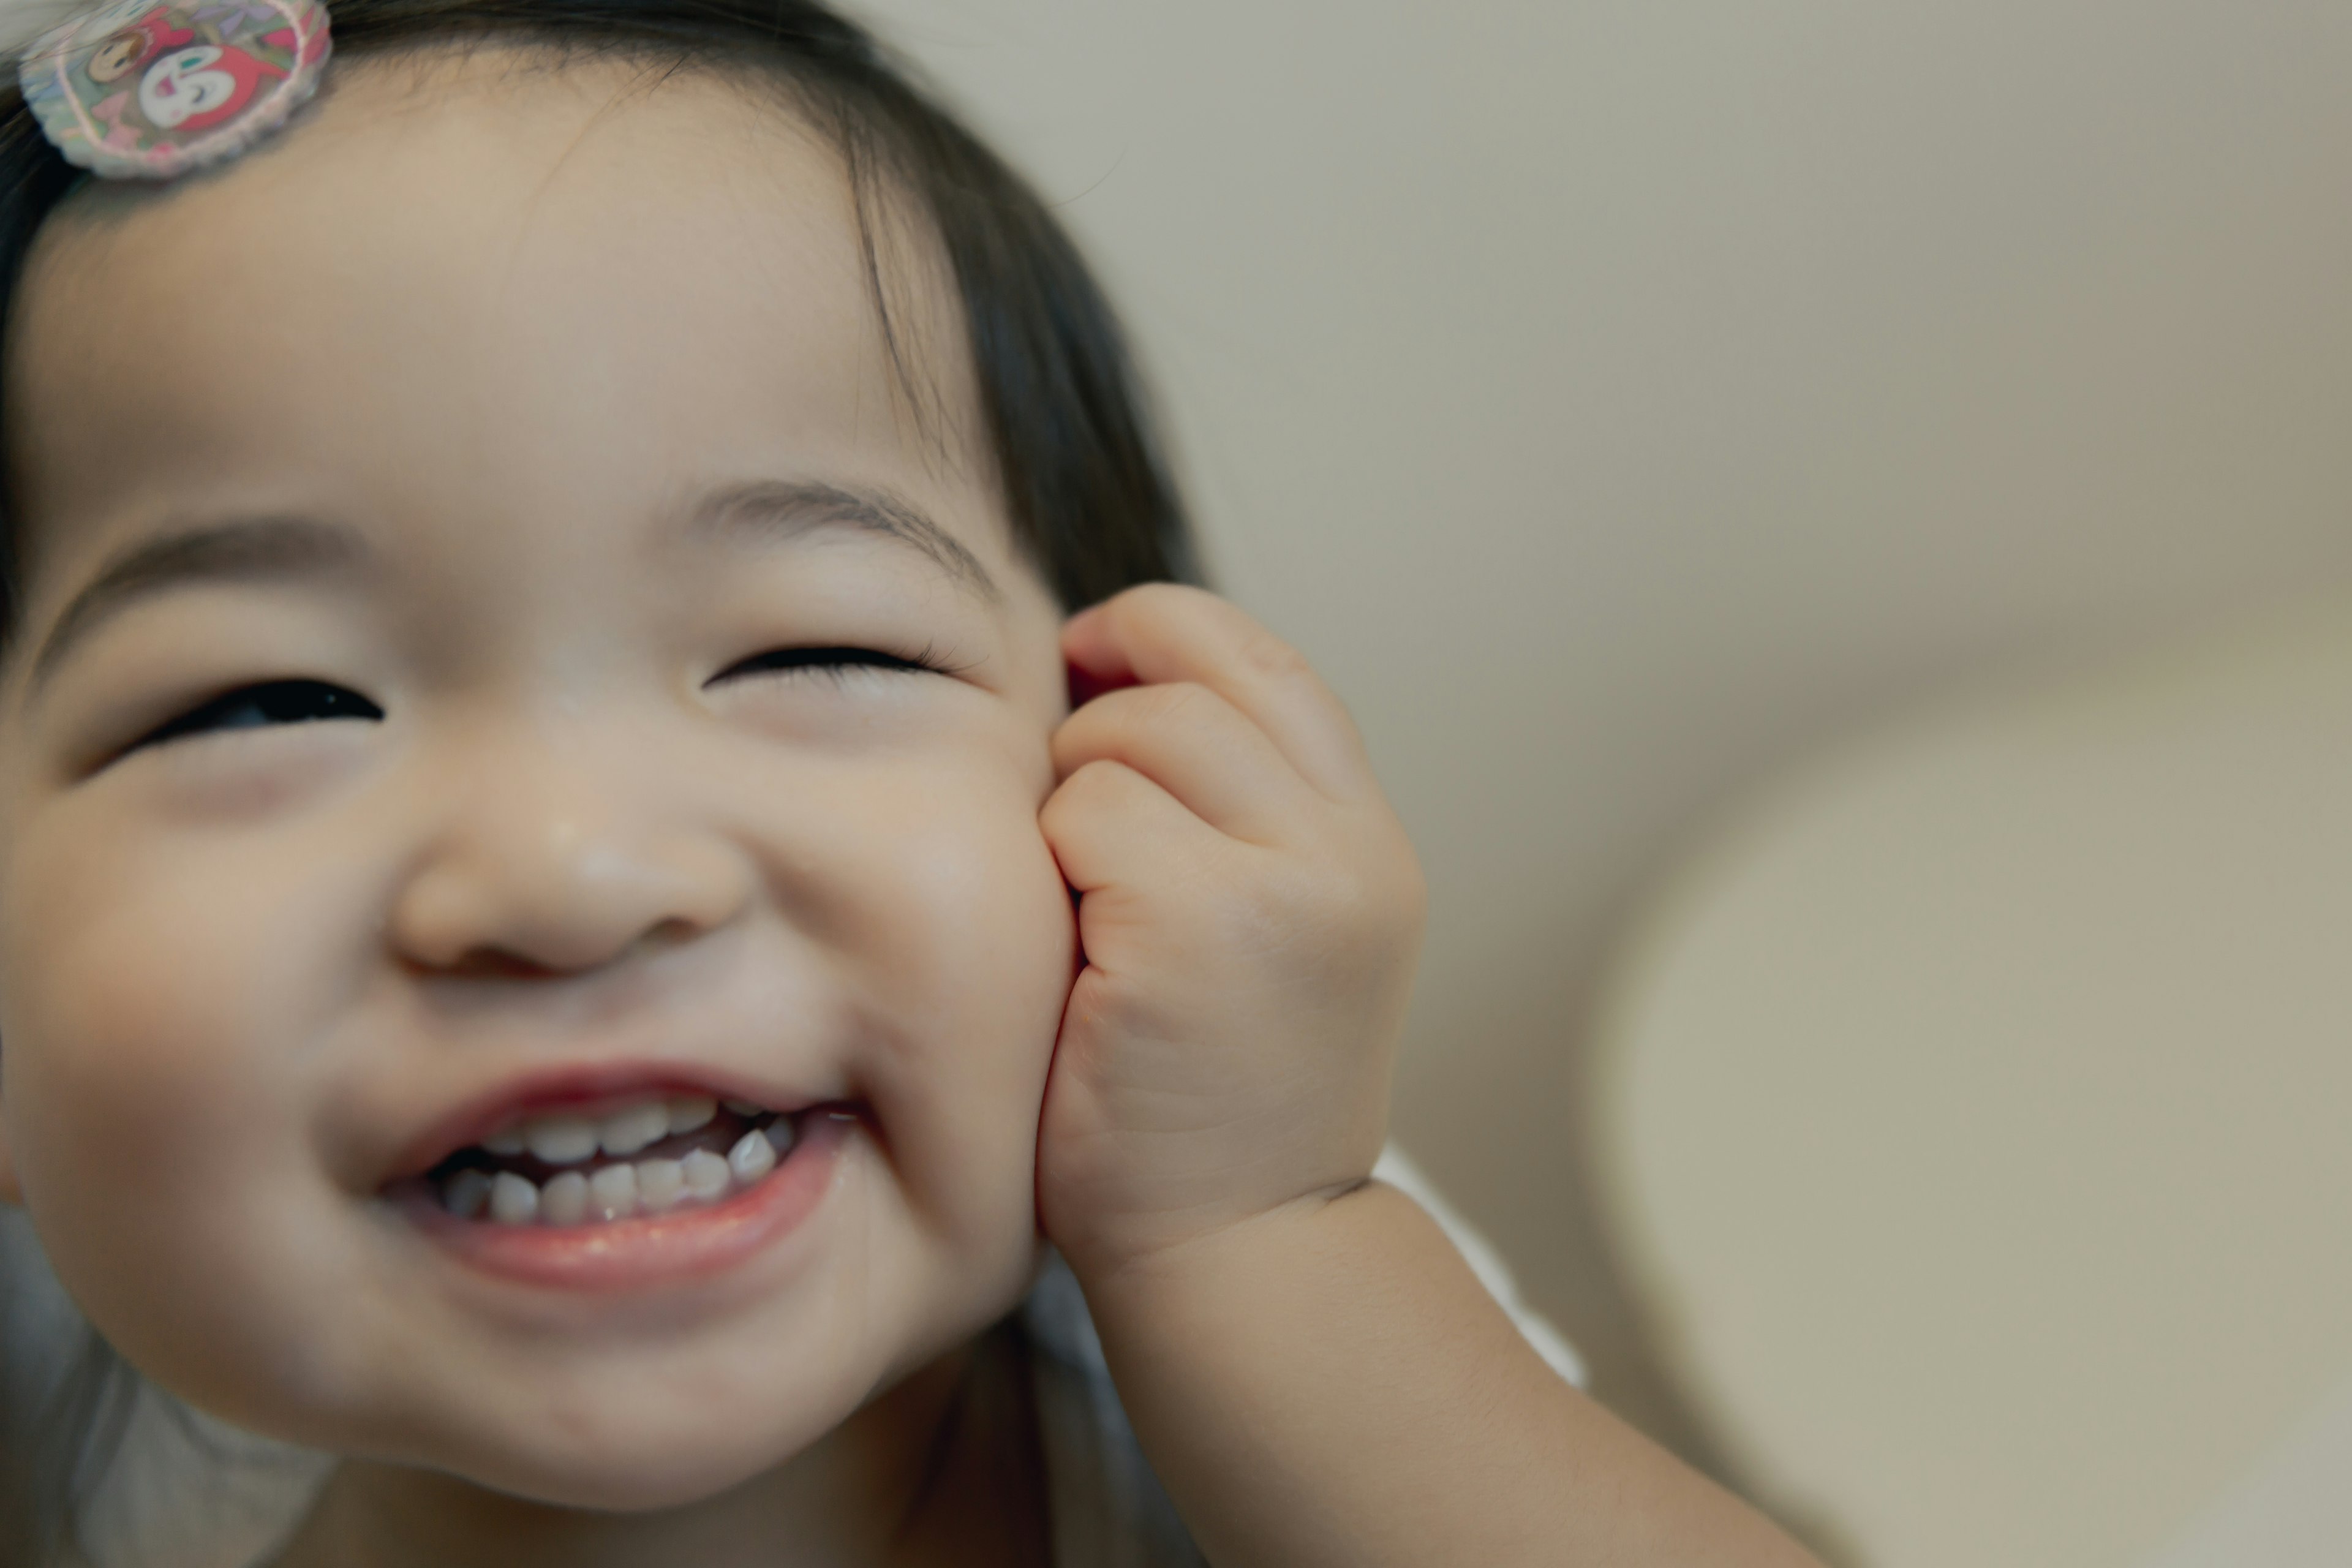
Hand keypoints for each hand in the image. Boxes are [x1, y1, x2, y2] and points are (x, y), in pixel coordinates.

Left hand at [1035, 585, 1424, 1280]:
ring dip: (1071, 801)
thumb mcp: (1279, 932)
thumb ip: (1240, 811)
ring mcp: (1281, 889)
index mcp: (1370, 846)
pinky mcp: (1193, 931)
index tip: (1091, 664)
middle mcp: (1347, 854)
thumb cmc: (1218, 1100)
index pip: (1271, 663)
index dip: (1165, 634)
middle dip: (1099, 721)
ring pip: (1127, 739)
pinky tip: (1072, 953)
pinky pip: (1082, 818)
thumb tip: (1121, 674)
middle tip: (1070, 817)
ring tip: (1081, 904)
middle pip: (1192, 682)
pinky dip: (1052, 866)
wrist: (1239, 1255)